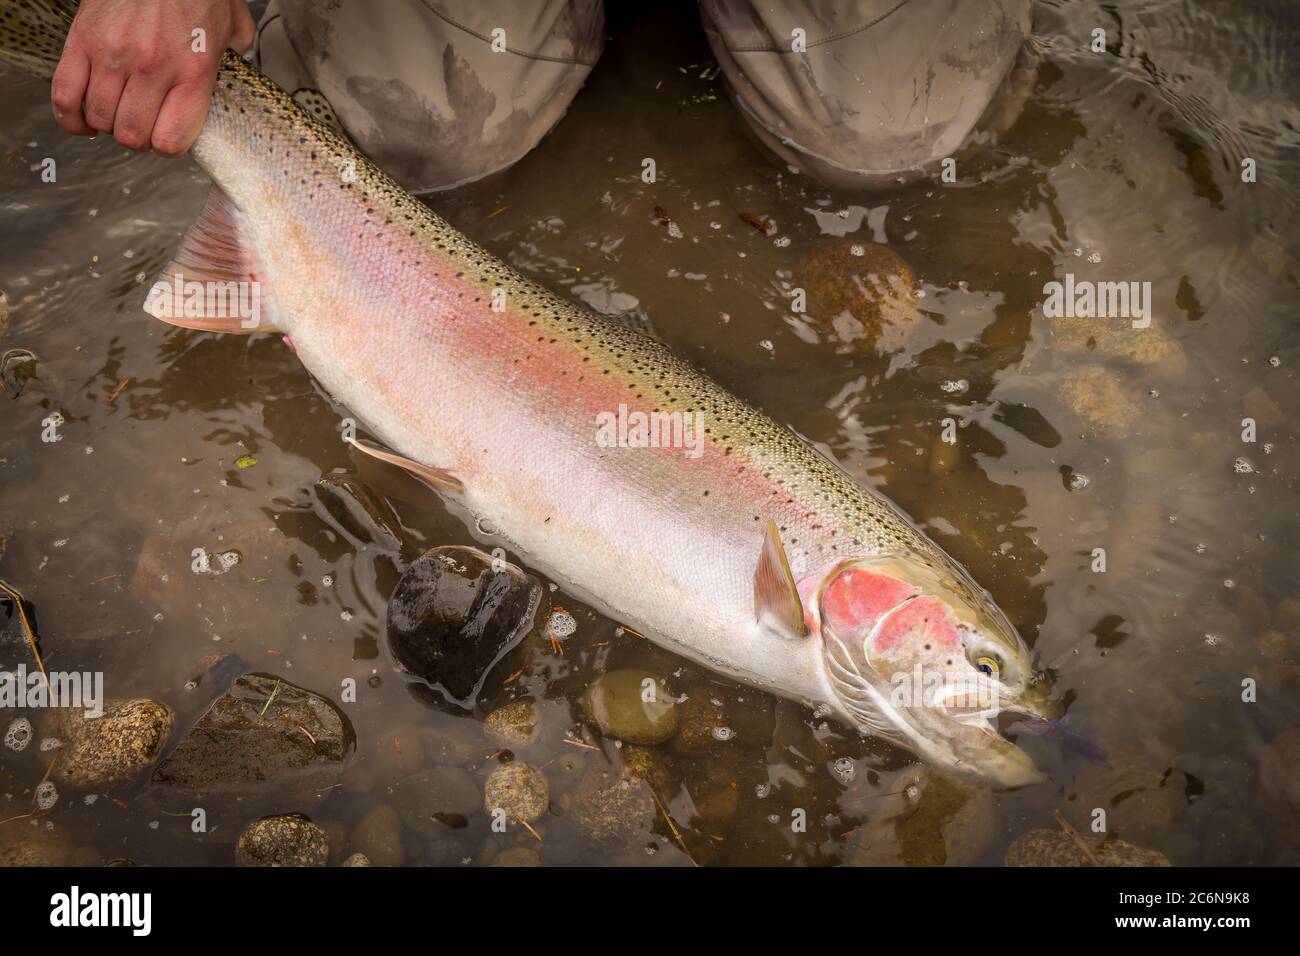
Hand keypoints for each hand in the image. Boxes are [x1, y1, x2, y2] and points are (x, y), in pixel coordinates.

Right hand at [51, 0, 254, 156]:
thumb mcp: (233, 27)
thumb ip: (237, 59)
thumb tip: (236, 77)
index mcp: (193, 71)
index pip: (170, 141)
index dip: (168, 146)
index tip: (168, 136)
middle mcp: (152, 67)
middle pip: (131, 135)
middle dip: (137, 137)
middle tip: (141, 123)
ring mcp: (113, 54)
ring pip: (99, 118)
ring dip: (107, 123)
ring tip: (117, 112)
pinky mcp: (82, 39)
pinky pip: (64, 93)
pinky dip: (70, 115)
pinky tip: (83, 116)